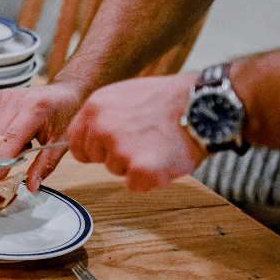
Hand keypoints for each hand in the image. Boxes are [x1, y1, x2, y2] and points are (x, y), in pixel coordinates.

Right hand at [0, 82, 86, 190]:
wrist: (65, 91)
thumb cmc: (66, 116)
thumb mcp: (60, 143)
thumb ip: (44, 166)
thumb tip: (32, 187)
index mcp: (35, 109)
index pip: (12, 138)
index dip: (4, 159)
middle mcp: (17, 100)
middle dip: (7, 152)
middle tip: (24, 155)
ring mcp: (7, 97)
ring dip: (6, 143)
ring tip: (27, 140)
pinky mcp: (2, 97)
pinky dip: (5, 134)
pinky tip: (21, 131)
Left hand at [66, 73, 205, 191]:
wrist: (204, 105)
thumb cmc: (170, 100)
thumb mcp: (124, 95)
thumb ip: (103, 115)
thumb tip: (90, 133)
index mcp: (95, 107)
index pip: (75, 141)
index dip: (94, 147)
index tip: (108, 147)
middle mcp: (101, 128)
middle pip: (94, 158)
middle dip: (114, 156)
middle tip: (142, 142)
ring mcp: (119, 149)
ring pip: (116, 170)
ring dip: (134, 164)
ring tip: (157, 145)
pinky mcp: (139, 170)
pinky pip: (136, 184)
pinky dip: (151, 178)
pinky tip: (164, 158)